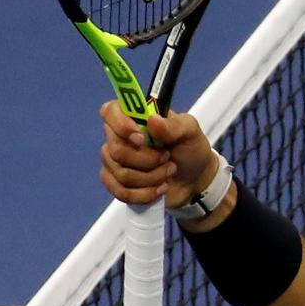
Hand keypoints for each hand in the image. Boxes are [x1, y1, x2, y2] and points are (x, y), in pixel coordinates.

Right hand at [99, 101, 215, 206]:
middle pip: (117, 150)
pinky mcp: (116, 182)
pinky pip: (120, 192)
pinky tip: (159, 188)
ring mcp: (114, 160)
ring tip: (168, 171)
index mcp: (134, 117)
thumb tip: (153, 120)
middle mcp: (119, 136)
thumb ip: (174, 125)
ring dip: (152, 178)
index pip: (110, 111)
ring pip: (122, 174)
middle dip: (149, 160)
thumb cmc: (190, 150)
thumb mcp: (191, 132)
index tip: (141, 138)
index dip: (121, 126)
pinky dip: (145, 194)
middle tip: (167, 158)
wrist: (195, 180)